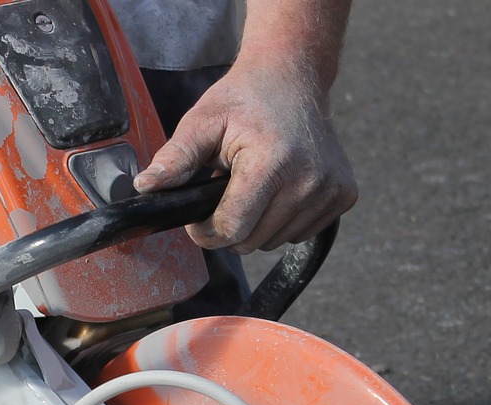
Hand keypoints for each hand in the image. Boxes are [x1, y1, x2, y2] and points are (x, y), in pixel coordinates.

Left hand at [132, 59, 358, 252]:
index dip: (206, 231)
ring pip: (276, 241)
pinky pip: (301, 233)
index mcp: (273, 162)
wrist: (293, 77)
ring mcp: (331, 190)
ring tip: (253, 186)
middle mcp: (309, 180)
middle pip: (254, 241)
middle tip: (224, 193)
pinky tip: (279, 188)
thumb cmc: (245, 98)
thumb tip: (145, 188)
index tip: (198, 218)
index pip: (233, 228)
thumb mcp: (203, 120)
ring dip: (257, 225)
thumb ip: (176, 158)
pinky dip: (283, 220)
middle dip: (231, 227)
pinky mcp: (344, 195)